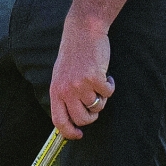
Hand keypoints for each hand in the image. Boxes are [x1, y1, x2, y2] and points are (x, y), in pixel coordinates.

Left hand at [49, 15, 115, 139]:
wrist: (83, 31)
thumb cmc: (73, 53)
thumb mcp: (61, 75)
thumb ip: (64, 95)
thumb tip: (72, 118)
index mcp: (55, 90)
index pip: (59, 120)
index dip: (69, 132)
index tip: (78, 135)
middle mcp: (66, 90)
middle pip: (82, 119)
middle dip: (92, 116)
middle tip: (95, 102)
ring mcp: (80, 85)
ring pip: (96, 107)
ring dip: (102, 97)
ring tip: (98, 82)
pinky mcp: (95, 78)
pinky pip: (108, 93)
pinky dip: (110, 86)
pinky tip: (105, 74)